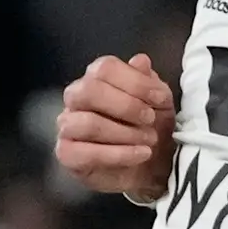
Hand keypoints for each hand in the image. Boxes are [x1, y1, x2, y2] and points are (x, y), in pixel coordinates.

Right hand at [54, 52, 176, 201]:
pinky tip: (140, 154)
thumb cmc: (151, 129)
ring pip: (87, 124)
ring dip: (123, 133)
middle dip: (126, 106)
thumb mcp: (159, 104)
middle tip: (150, 119)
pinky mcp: (67, 154)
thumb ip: (150, 82)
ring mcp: (68, 126)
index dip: (135, 82)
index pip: (105, 68)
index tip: (160, 98)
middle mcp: (76, 98)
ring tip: (149, 140)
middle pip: (89, 90)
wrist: (153, 167)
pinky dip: (118, 154)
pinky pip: (85, 153)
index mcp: (96, 78)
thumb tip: (140, 61)